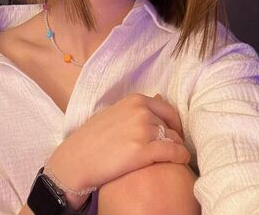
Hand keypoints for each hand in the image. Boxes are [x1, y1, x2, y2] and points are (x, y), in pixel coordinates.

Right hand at [45, 93, 189, 192]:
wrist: (76, 159)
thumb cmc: (93, 138)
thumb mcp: (115, 113)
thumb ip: (136, 108)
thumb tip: (160, 97)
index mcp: (134, 100)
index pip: (167, 109)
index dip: (174, 123)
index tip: (173, 133)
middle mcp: (140, 111)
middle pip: (170, 124)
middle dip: (174, 137)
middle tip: (172, 148)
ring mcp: (142, 129)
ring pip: (173, 138)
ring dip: (177, 148)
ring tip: (174, 158)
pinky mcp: (142, 150)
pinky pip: (173, 151)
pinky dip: (181, 157)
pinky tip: (181, 162)